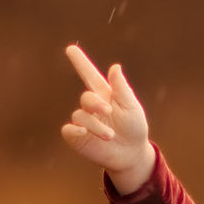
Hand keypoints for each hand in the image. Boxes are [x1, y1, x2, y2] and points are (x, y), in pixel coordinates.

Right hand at [61, 45, 154, 193]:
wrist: (132, 154)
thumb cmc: (134, 128)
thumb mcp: (131, 107)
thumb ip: (122, 88)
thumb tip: (115, 67)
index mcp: (105, 95)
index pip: (90, 75)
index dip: (80, 62)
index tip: (71, 48)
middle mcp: (92, 107)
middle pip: (86, 98)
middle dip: (95, 103)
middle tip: (108, 111)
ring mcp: (84, 122)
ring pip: (81, 116)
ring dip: (96, 125)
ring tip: (110, 135)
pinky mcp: (78, 137)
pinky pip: (69, 130)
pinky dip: (74, 130)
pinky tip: (83, 133)